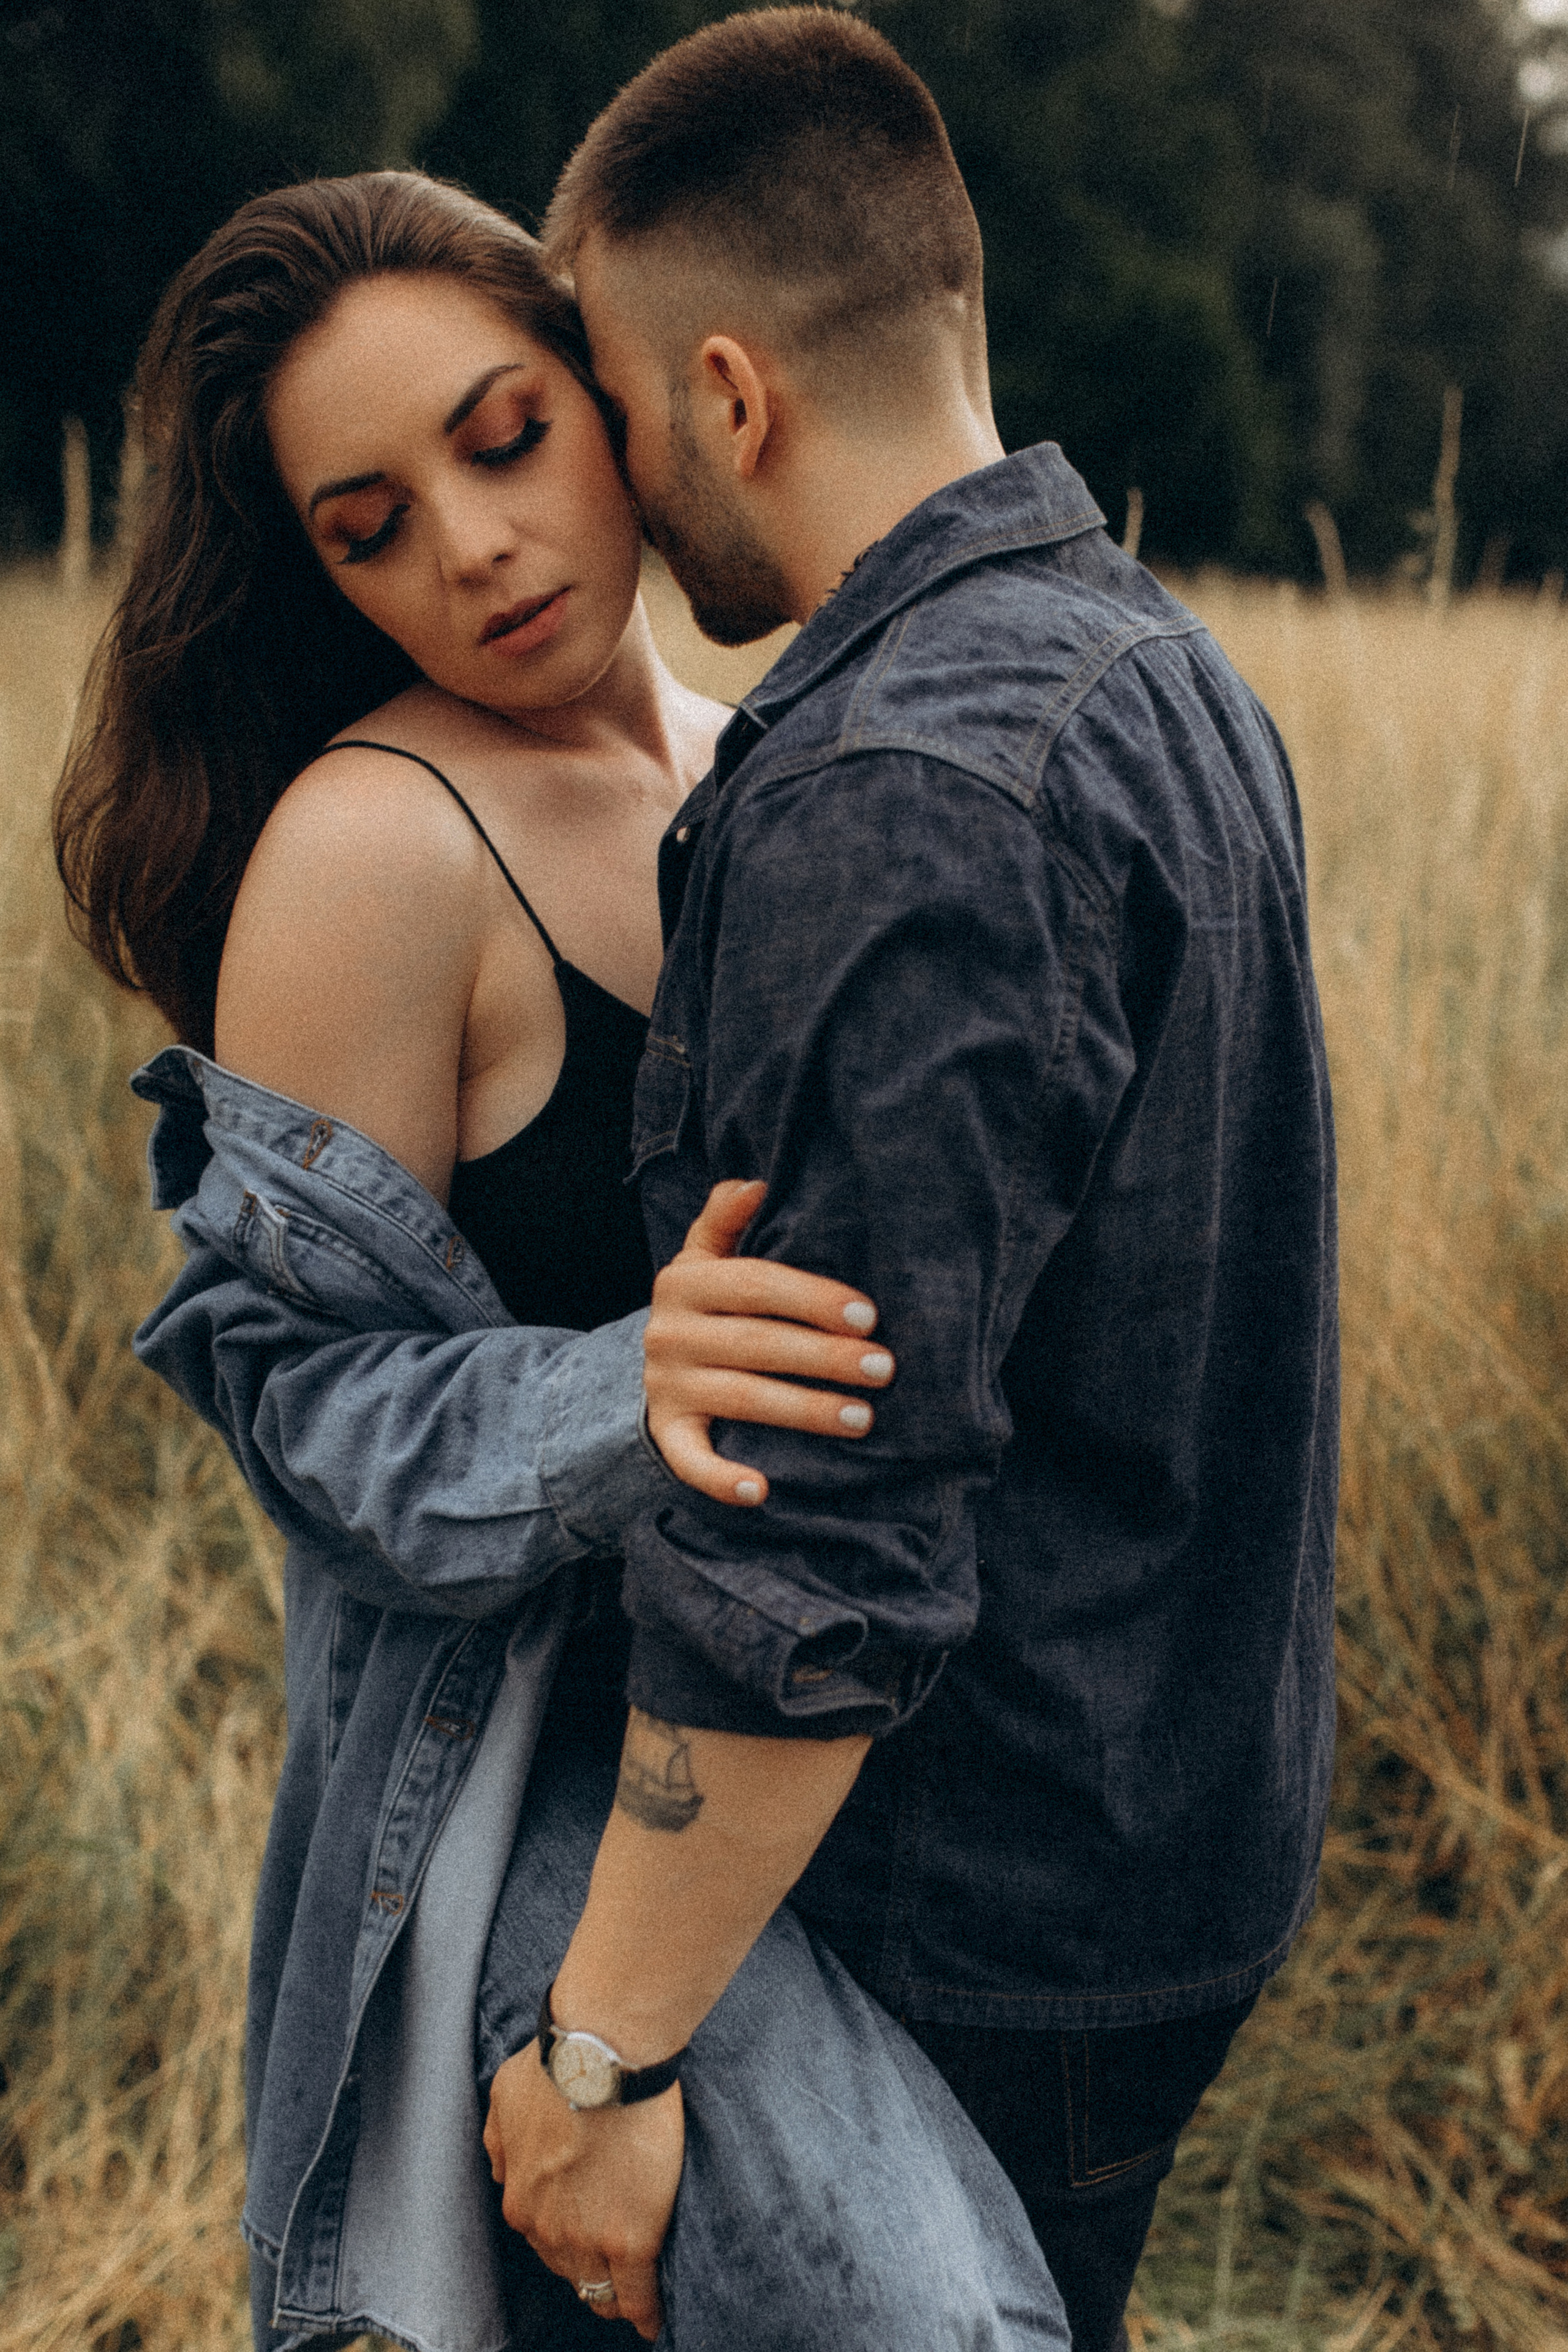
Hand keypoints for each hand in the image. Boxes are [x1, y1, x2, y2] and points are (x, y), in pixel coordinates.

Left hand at [483, 2044, 682, 2340]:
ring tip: (635, 2293)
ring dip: (614, 2292)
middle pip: (570, 2269)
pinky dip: (647, 2312)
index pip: (544, 2241)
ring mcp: (588, 2238)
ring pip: (600, 2289)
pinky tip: (654, 2319)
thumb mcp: (505, 2097)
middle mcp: (547, 2229)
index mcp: (520, 2200)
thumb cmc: (555, 2064)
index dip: (567, 2240)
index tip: (585, 2237)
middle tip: (612, 2265)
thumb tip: (503, 2170)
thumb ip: (501, 2140)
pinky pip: (638, 2296)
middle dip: (589, 2269)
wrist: (601, 2051)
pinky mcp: (631, 2241)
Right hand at [644, 1178, 895, 1505]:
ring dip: (803, 1411)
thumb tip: (755, 1182)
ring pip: (741, 1398)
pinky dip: (720, 1478)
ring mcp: (665, 1385)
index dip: (814, 1298)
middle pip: (757, 1344)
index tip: (870, 1316)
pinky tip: (761, 1491)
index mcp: (685, 1281)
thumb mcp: (707, 1256)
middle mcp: (668, 1332)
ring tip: (862, 1419)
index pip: (756, 1285)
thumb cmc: (710, 1304)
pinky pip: (689, 1459)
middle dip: (825, 1357)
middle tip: (884, 1369)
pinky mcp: (667, 1431)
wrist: (654, 1361)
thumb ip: (726, 1218)